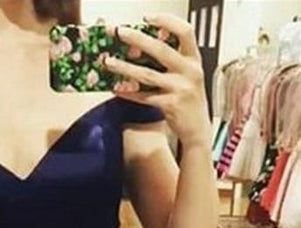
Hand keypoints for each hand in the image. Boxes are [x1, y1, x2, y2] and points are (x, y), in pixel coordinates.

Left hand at [103, 13, 211, 147]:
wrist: (198, 130)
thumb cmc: (189, 101)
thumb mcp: (188, 76)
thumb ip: (172, 61)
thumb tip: (140, 47)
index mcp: (194, 60)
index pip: (185, 31)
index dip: (167, 21)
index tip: (147, 18)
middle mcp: (189, 72)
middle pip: (161, 49)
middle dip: (138, 39)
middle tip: (120, 32)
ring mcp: (180, 89)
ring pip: (148, 74)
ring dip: (125, 67)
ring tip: (109, 61)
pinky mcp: (170, 105)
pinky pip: (144, 97)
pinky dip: (128, 92)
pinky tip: (116, 87)